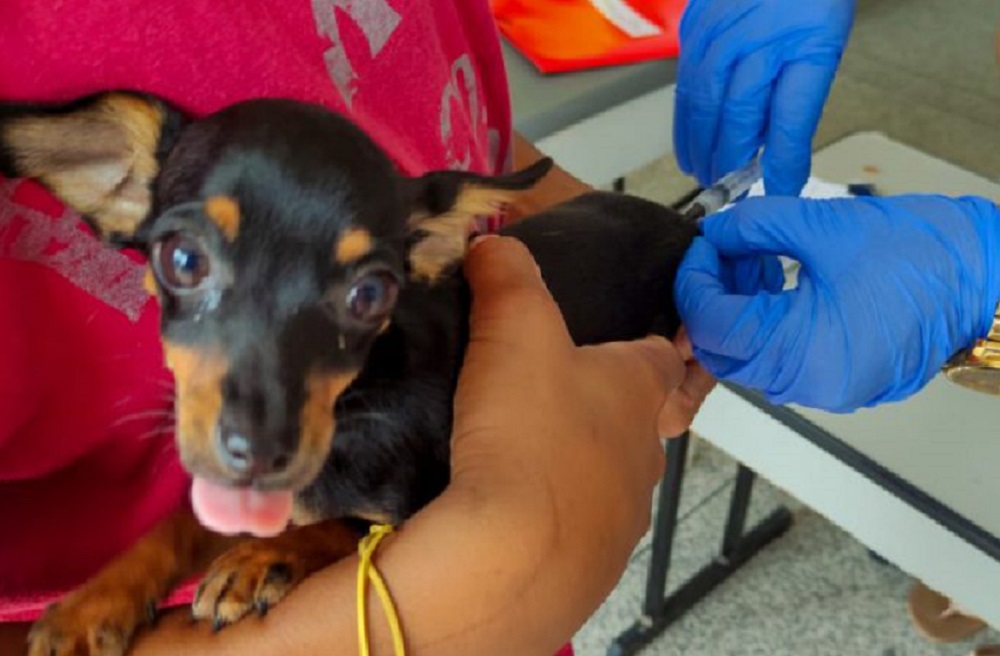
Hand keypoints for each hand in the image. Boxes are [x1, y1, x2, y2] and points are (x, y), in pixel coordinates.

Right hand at [118, 235, 707, 655]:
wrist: (513, 555)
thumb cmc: (529, 429)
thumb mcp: (515, 328)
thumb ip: (507, 275)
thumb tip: (492, 242)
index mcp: (639, 391)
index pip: (661, 353)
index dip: (645, 338)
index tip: (624, 335)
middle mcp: (644, 456)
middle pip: (635, 418)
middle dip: (598, 404)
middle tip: (543, 391)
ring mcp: (622, 517)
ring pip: (606, 477)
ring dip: (574, 463)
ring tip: (517, 451)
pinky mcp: (590, 567)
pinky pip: (575, 529)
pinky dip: (550, 515)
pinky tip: (509, 509)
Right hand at [674, 0, 854, 194]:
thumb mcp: (822, 46)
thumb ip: (799, 100)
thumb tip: (779, 155)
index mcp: (799, 46)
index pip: (788, 120)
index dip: (782, 161)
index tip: (782, 191)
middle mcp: (752, 41)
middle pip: (735, 117)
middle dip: (729, 162)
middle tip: (728, 191)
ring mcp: (717, 33)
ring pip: (702, 105)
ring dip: (700, 147)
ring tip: (704, 174)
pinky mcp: (694, 28)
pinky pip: (685, 83)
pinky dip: (687, 119)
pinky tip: (691, 141)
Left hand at [674, 195, 999, 411]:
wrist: (990, 279)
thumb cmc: (925, 255)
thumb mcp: (823, 226)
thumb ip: (755, 227)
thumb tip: (717, 232)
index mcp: (802, 352)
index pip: (713, 325)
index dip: (695, 280)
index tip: (701, 245)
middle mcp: (808, 383)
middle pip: (723, 349)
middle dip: (711, 296)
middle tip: (723, 250)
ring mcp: (824, 387)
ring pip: (748, 355)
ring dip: (738, 307)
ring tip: (755, 256)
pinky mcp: (837, 379)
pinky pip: (779, 358)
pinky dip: (765, 321)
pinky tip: (776, 278)